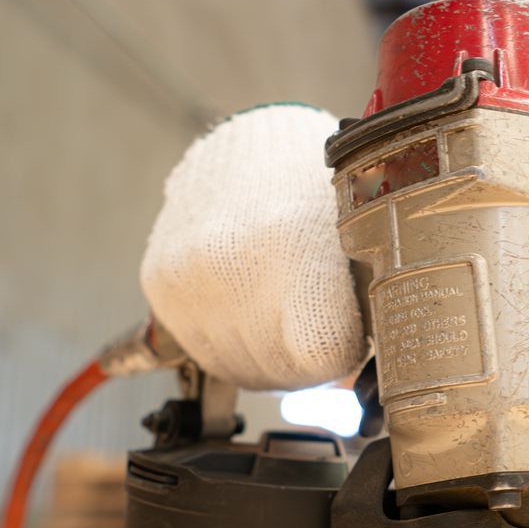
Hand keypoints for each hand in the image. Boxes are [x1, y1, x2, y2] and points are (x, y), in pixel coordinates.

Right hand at [139, 103, 366, 390]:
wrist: (254, 144)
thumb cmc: (320, 188)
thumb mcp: (362, 239)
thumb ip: (367, 308)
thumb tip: (366, 383)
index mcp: (293, 247)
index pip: (321, 358)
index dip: (344, 352)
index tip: (350, 329)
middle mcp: (230, 263)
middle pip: (281, 371)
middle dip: (310, 360)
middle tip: (320, 322)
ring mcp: (188, 276)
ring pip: (240, 370)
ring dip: (269, 358)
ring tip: (285, 313)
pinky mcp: (160, 283)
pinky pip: (206, 354)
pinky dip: (233, 346)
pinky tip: (251, 311)